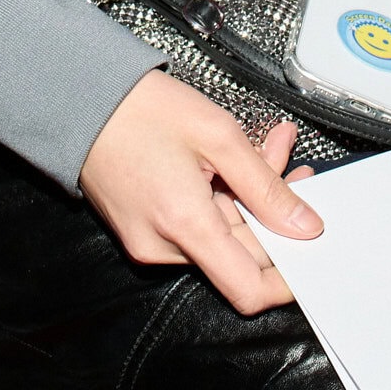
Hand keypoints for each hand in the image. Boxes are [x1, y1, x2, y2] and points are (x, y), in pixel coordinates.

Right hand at [79, 72, 321, 314]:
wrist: (81, 99)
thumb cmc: (139, 110)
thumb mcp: (218, 135)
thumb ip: (266, 186)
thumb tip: (304, 225)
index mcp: (184, 226)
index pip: (249, 290)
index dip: (287, 281)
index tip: (309, 251)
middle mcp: (163, 247)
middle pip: (239, 253)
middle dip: (272, 211)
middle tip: (288, 161)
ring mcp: (149, 242)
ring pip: (221, 235)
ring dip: (248, 197)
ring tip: (262, 146)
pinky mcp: (141, 231)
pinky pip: (195, 226)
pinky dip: (220, 197)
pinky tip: (229, 160)